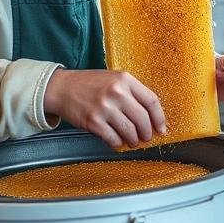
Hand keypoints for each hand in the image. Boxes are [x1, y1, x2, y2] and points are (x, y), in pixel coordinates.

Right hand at [43, 69, 166, 149]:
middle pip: (143, 119)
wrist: (62, 88)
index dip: (159, 118)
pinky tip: (117, 142)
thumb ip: (132, 92)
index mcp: (125, 79)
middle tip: (146, 137)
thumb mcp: (114, 79)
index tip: (161, 129)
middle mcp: (116, 92)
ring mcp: (104, 107)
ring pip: (130, 131)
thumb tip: (151, 117)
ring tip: (132, 141)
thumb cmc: (90, 84)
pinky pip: (113, 138)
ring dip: (134, 140)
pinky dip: (118, 143)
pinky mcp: (93, 121)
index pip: (152, 101)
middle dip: (147, 133)